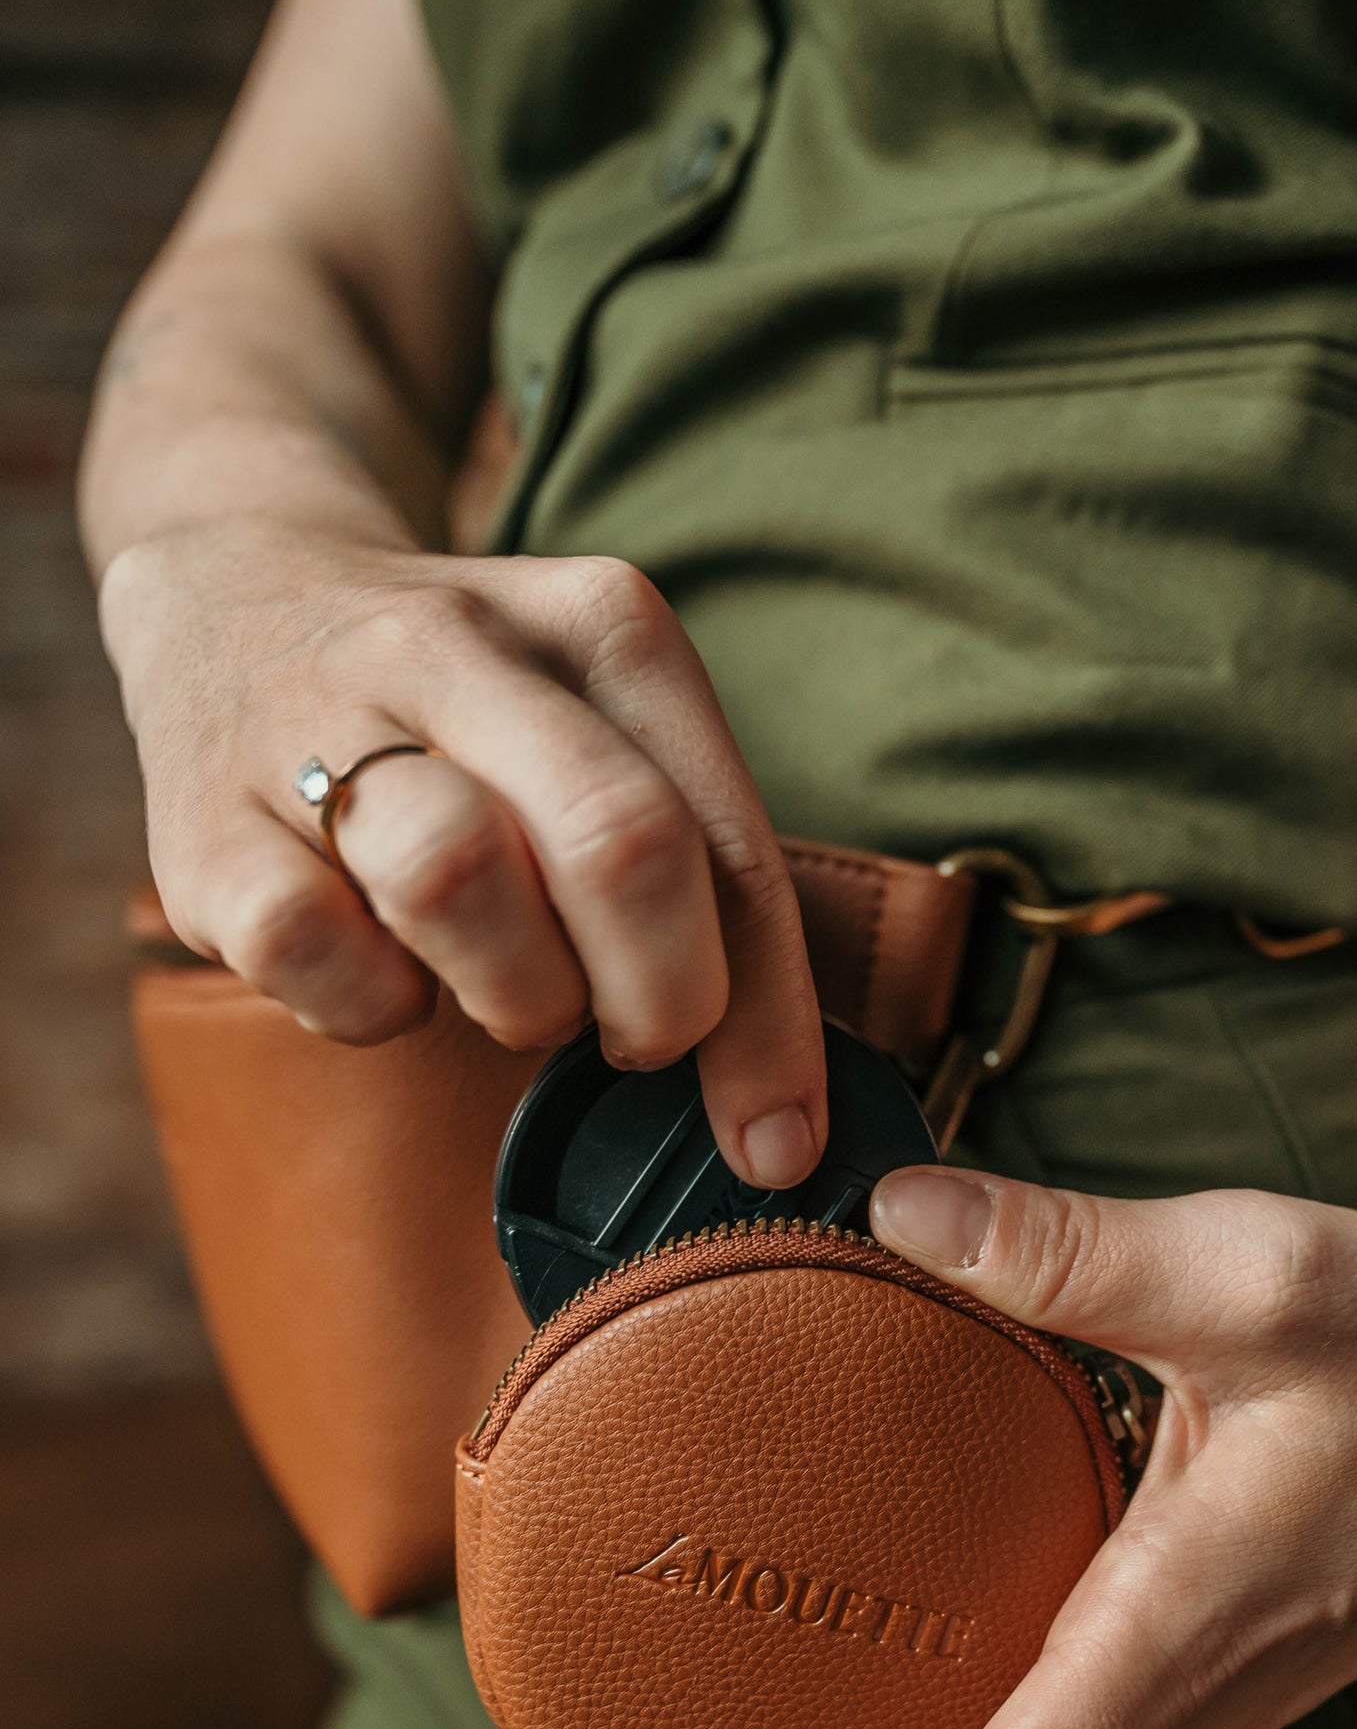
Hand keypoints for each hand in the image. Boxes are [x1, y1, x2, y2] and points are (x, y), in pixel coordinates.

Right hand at [104, 518, 824, 1182]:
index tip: (781, 1137)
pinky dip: (371, 1003)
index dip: (769, 1016)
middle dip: (660, 997)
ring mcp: (317, 723)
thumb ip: (703, 874)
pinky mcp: (204, 825)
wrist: (239, 592)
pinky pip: (312, 950)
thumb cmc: (470, 717)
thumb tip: (778, 1109)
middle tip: (639, 1043)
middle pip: (618, 843)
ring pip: (459, 878)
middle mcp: (460, 648)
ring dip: (516, 989)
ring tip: (510, 987)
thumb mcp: (606, 732)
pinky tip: (386, 974)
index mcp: (600, 627)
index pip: (727, 840)